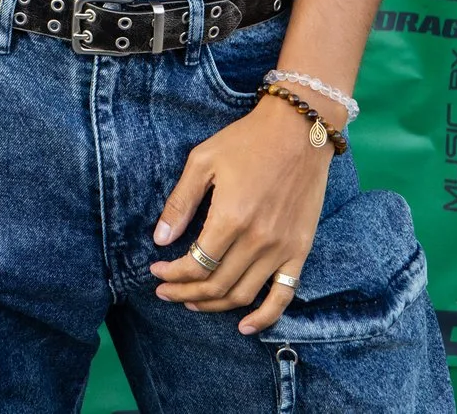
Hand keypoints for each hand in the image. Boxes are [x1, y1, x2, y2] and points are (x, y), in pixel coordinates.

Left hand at [148, 93, 335, 331]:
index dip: (172, 274)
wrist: (300, 130)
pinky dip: (265, 316)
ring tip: (192, 301)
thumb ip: (181, 202)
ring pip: (243, 294)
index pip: (195, 264)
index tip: (156, 271)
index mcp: (230, 218)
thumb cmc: (247, 140)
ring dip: (214, 305)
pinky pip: (284, 294)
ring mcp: (282, 248)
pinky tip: (245, 326)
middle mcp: (257, 240)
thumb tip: (160, 239)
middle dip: (185, 292)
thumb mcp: (203, 161)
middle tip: (165, 292)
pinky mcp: (301, 249)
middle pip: (216, 285)